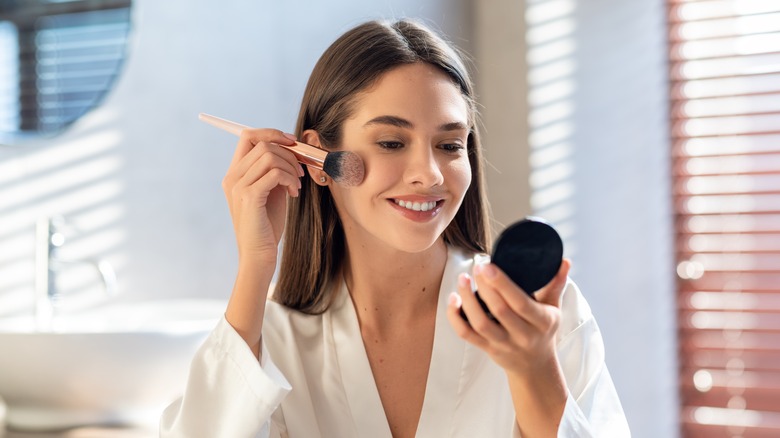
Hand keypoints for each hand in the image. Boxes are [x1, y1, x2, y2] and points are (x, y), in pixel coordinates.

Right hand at [221, 128, 302, 264]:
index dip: (272, 133)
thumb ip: (274, 171)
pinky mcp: (249, 197)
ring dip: (290, 167)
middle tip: (300, 172)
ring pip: (270, 155)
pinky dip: (289, 179)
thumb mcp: (271, 192)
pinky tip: (293, 194)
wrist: (259, 255)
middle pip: (262, 143)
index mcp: (235, 173)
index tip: (292, 142)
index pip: (248, 136)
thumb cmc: (267, 225)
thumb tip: (292, 150)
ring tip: (296, 186)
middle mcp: (232, 177)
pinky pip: (275, 173)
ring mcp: (238, 186)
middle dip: (288, 153)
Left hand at [446, 258, 570, 375]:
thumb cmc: (544, 330)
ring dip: (468, 300)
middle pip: (499, 310)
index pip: (520, 302)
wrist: (535, 366)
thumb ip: (556, 284)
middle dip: (484, 286)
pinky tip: (453, 299)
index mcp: (542, 322)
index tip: (489, 265)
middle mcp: (523, 335)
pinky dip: (455, 317)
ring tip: (463, 279)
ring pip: (480, 323)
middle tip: (477, 267)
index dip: (502, 284)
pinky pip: (467, 335)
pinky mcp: (488, 349)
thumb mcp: (554, 308)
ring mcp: (503, 344)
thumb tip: (564, 261)